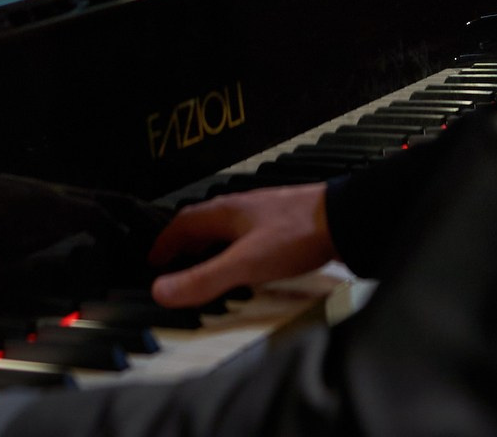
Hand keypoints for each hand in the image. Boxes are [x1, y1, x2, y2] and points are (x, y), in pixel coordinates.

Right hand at [145, 183, 334, 307]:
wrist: (344, 219)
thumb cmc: (298, 233)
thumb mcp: (244, 263)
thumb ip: (204, 279)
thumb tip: (163, 290)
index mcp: (225, 211)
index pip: (182, 223)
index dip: (164, 243)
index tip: (152, 261)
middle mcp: (241, 208)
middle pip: (202, 224)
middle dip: (184, 245)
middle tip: (173, 266)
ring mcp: (263, 214)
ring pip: (226, 229)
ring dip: (210, 247)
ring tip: (205, 268)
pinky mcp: (283, 224)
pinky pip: (247, 235)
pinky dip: (235, 250)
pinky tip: (246, 263)